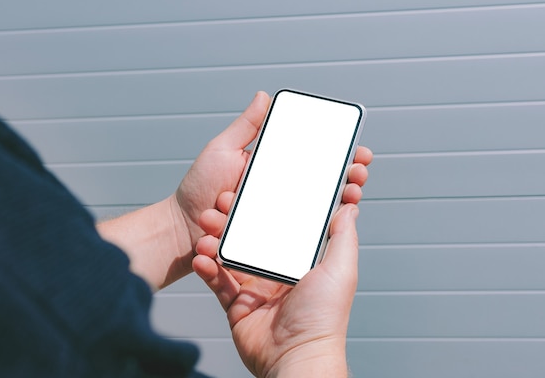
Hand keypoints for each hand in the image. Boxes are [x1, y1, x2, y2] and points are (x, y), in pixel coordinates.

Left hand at [173, 92, 371, 278]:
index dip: (339, 156)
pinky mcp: (270, 238)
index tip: (358, 151)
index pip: (312, 160)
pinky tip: (334, 222)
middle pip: (322, 186)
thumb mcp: (221, 150)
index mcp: (270, 170)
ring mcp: (275, 216)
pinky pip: (298, 234)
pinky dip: (320, 229)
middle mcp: (278, 192)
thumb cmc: (198, 189)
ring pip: (317, 210)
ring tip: (352, 195)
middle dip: (347, 179)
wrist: (181, 228)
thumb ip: (245, 127)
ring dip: (340, 203)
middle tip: (360, 175)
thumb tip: (264, 96)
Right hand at [193, 201, 362, 377]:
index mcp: (300, 263)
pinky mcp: (238, 306)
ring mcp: (256, 290)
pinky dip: (207, 269)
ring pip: (230, 257)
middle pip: (250, 239)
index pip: (280, 228)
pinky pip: (218, 283)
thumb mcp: (340, 270)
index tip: (250, 192)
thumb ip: (342, 237)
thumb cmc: (324, 319)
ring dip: (215, 242)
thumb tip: (349, 207)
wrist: (297, 359)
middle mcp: (277, 274)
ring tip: (206, 232)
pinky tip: (202, 257)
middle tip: (219, 207)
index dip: (265, 208)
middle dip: (232, 222)